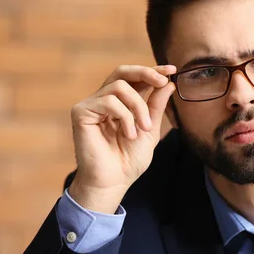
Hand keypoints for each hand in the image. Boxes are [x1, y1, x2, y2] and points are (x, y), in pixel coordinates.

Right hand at [68, 64, 176, 213]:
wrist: (114, 182)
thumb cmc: (128, 160)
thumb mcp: (149, 129)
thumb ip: (156, 105)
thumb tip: (168, 83)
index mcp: (120, 103)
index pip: (134, 78)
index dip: (152, 71)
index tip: (172, 70)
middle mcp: (104, 100)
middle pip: (122, 72)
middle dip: (145, 73)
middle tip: (162, 81)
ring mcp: (91, 105)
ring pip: (119, 86)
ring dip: (138, 106)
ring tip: (143, 128)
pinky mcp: (81, 112)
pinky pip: (108, 101)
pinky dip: (124, 116)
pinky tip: (128, 134)